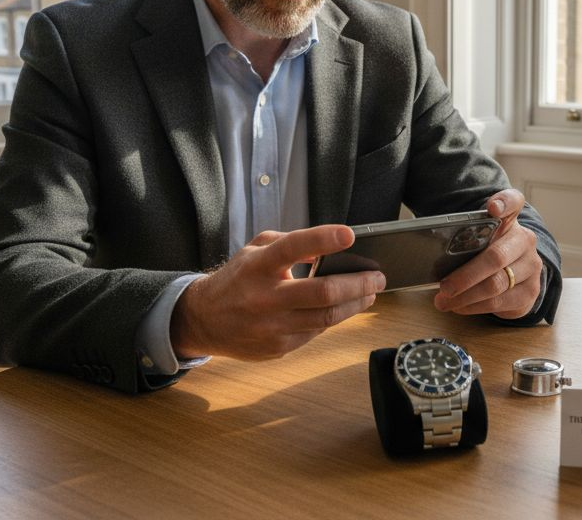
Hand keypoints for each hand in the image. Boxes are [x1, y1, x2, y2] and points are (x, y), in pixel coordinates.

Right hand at [170, 225, 385, 359]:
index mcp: (258, 265)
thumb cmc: (237, 279)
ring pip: (326, 318)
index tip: (349, 235)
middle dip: (358, 285)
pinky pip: (315, 332)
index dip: (322, 240)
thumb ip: (289, 242)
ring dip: (355, 305)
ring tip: (370, 294)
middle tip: (378, 277)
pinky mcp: (277, 347)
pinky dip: (333, 319)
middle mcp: (265, 296)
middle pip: (322, 293)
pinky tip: (343, 309)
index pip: (292, 248)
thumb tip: (325, 248)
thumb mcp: (254, 250)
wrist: (203, 320)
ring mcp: (272, 326)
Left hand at [432, 189, 541, 319]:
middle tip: (444, 286)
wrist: (515, 272)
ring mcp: (532, 266)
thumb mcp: (478, 238)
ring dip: (466, 296)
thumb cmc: (487, 251)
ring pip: (497, 284)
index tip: (492, 208)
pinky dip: (475, 307)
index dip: (504, 203)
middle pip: (496, 257)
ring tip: (445, 301)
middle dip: (466, 275)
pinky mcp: (531, 291)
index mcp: (510, 220)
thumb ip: (464, 237)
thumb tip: (431, 255)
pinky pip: (500, 303)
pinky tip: (460, 307)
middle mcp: (525, 240)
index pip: (513, 202)